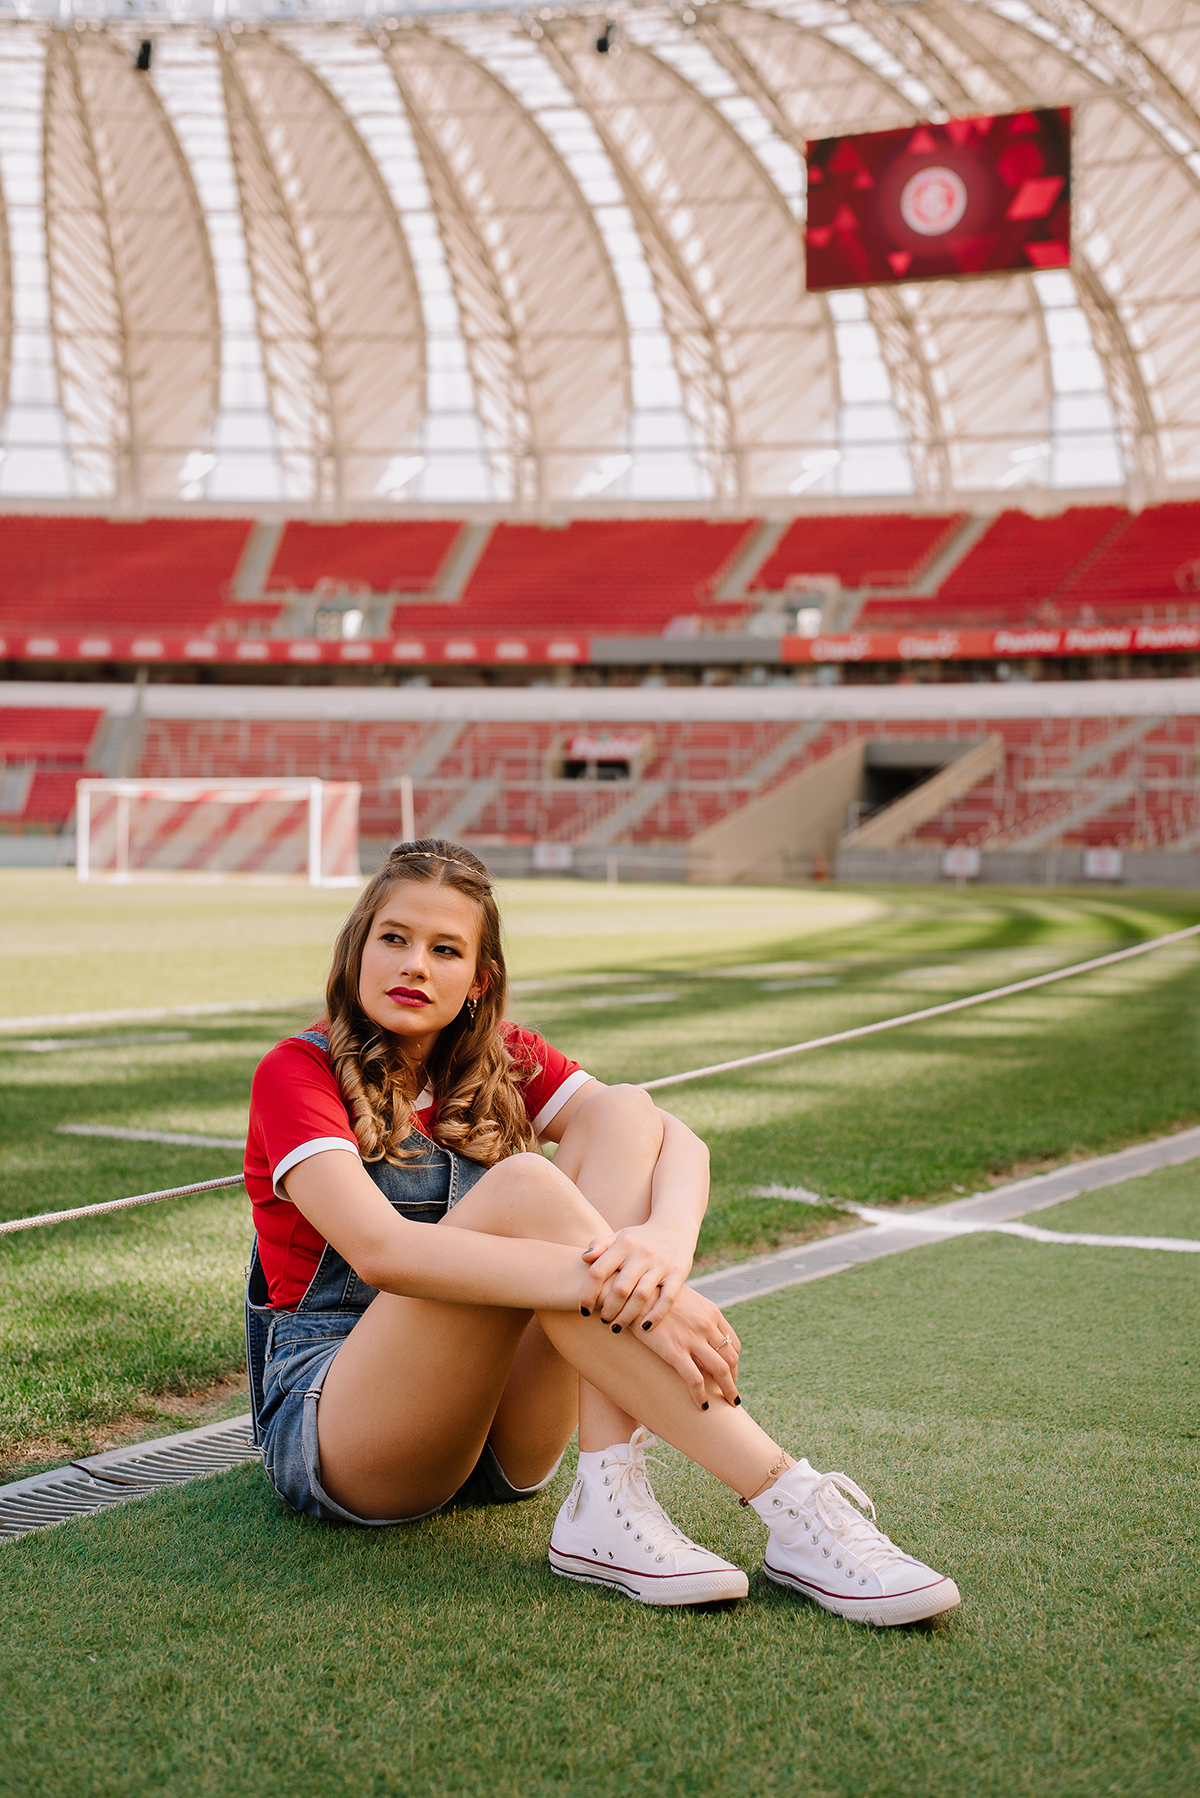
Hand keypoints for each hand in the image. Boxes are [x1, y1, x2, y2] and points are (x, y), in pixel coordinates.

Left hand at [579, 1223, 694, 1330]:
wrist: (676, 1226)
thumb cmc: (641, 1237)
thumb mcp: (620, 1236)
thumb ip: (601, 1245)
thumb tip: (584, 1258)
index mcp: (624, 1244)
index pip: (598, 1271)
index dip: (587, 1294)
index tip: (583, 1310)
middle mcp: (642, 1254)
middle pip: (620, 1289)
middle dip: (608, 1310)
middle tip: (603, 1320)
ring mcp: (661, 1265)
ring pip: (641, 1296)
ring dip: (626, 1317)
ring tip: (616, 1327)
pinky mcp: (678, 1274)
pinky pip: (666, 1299)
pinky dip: (655, 1315)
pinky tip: (644, 1327)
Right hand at [634, 1285, 740, 1409]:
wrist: (635, 1291)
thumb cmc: (656, 1294)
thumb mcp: (684, 1298)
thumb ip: (696, 1313)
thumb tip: (697, 1328)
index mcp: (711, 1312)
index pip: (732, 1342)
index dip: (733, 1361)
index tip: (729, 1373)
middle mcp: (707, 1325)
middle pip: (731, 1358)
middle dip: (734, 1379)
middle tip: (731, 1394)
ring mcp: (692, 1339)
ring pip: (721, 1370)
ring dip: (728, 1390)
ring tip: (729, 1404)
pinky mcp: (674, 1351)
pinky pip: (695, 1379)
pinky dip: (702, 1395)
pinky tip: (703, 1406)